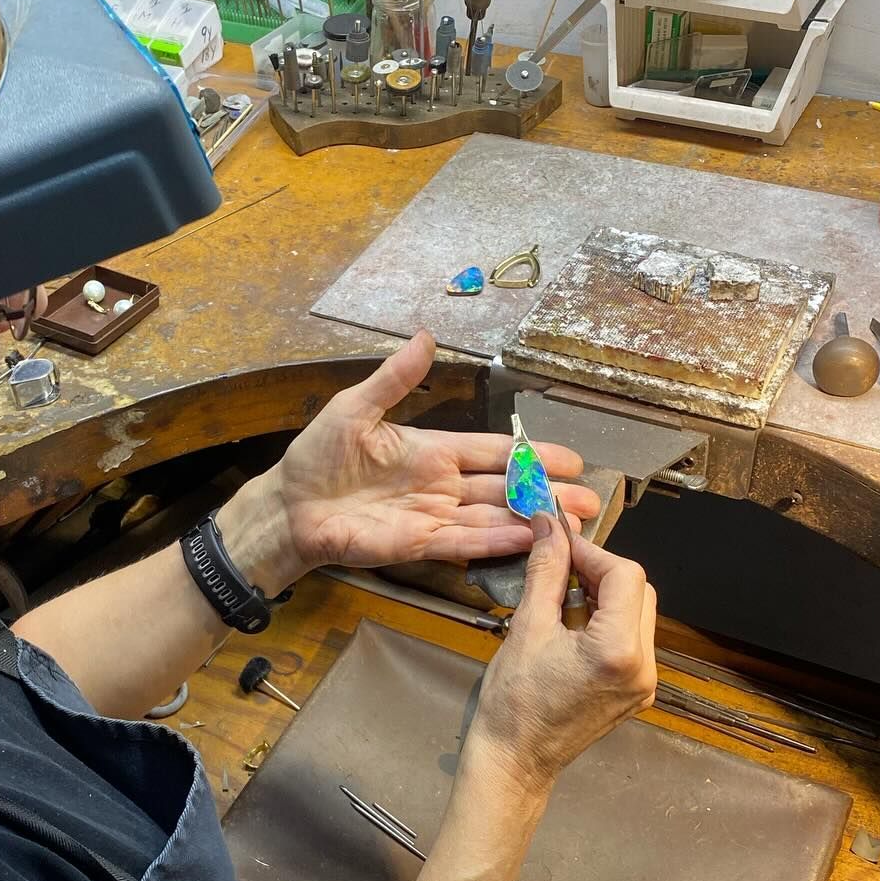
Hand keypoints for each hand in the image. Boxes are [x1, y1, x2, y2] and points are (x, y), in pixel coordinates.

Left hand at [262, 333, 599, 576]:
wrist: (289, 506)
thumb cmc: (318, 457)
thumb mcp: (355, 408)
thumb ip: (395, 378)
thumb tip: (426, 336)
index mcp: (431, 450)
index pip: (491, 451)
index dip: (531, 454)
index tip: (571, 459)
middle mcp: (441, 485)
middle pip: (504, 488)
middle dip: (547, 493)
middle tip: (590, 499)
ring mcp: (433, 517)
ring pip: (493, 518)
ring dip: (532, 521)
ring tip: (573, 524)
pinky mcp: (418, 545)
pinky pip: (464, 542)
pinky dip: (496, 542)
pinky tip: (528, 540)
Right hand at [462, 513, 656, 805]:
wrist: (515, 759)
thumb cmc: (514, 703)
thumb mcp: (527, 627)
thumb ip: (546, 571)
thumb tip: (550, 527)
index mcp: (619, 652)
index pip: (624, 576)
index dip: (591, 552)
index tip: (560, 542)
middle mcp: (643, 668)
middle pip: (638, 592)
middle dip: (601, 572)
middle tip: (561, 566)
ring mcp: (643, 683)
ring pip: (637, 614)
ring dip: (604, 595)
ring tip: (562, 595)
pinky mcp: (634, 691)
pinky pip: (631, 640)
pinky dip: (606, 621)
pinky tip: (573, 623)